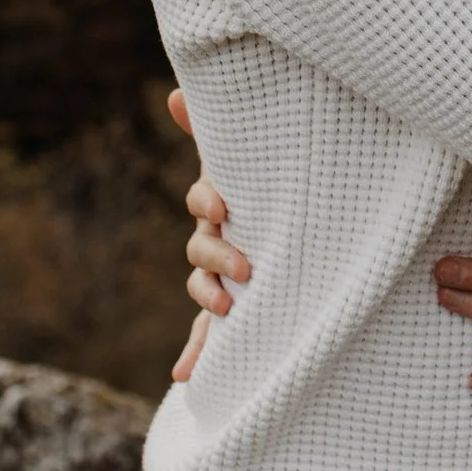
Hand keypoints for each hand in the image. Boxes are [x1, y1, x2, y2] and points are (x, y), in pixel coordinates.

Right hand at [166, 88, 251, 381]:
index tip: (224, 207)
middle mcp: (215, 240)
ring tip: (226, 308)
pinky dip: (194, 355)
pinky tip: (185, 377)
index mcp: (221, 204)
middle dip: (217, 257)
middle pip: (201, 249)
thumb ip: (215, 126)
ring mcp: (221, 275)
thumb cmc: (270, 183)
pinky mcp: (230, 308)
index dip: (208, 203)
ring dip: (210, 300)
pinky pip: (206, 334)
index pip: (203, 203)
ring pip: (203, 289)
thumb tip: (174, 92)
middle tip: (245, 267)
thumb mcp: (251, 157)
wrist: (298, 218)